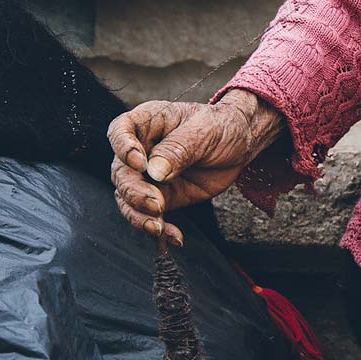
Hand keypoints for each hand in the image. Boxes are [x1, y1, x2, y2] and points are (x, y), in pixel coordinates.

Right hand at [108, 92, 282, 244]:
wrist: (241, 145)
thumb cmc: (221, 127)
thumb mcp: (205, 131)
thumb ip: (179, 149)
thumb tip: (154, 171)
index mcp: (147, 122)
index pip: (119, 131)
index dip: (123, 148)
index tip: (140, 163)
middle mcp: (140, 150)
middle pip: (121, 172)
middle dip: (134, 192)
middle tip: (156, 204)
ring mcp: (148, 176)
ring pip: (127, 198)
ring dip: (139, 215)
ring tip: (159, 226)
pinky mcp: (160, 197)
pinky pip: (148, 215)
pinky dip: (158, 228)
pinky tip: (173, 236)